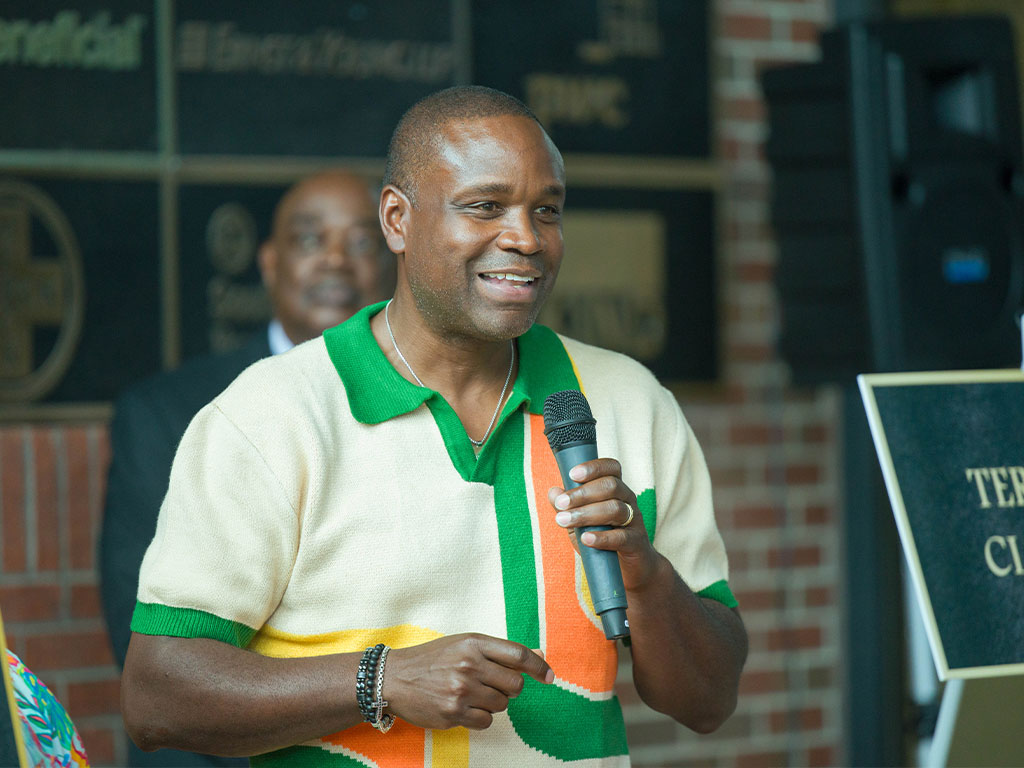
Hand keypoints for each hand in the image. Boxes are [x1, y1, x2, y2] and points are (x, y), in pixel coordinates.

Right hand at [383, 633, 551, 729]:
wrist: (393, 677)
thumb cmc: (433, 659)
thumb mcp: (465, 644)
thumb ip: (500, 651)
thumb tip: (538, 654)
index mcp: (473, 643)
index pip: (518, 655)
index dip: (539, 667)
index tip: (549, 677)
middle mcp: (469, 664)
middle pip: (515, 684)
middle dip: (509, 688)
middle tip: (490, 684)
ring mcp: (461, 690)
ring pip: (502, 705)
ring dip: (492, 702)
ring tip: (471, 693)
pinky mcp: (453, 713)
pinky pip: (486, 721)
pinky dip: (480, 717)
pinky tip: (464, 707)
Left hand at [547, 457, 658, 589]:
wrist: (628, 569)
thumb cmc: (602, 539)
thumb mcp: (580, 522)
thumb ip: (567, 508)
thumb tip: (553, 492)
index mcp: (616, 489)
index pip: (611, 468)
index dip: (593, 467)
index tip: (572, 474)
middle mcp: (627, 500)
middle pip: (611, 486)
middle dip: (583, 493)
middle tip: (561, 503)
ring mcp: (634, 520)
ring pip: (615, 508)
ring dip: (586, 513)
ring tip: (565, 521)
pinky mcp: (636, 542)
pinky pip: (621, 537)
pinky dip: (602, 537)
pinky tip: (586, 539)